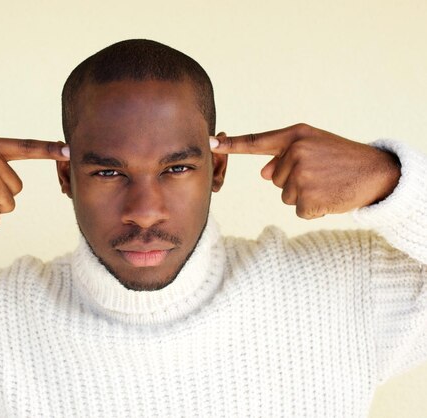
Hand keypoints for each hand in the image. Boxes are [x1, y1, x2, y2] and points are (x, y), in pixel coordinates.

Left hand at [211, 123, 400, 218]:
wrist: (377, 172)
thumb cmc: (343, 158)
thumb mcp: (315, 146)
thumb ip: (286, 155)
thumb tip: (263, 173)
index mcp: (295, 136)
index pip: (257, 142)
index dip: (232, 145)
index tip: (210, 142)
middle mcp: (295, 153)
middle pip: (274, 179)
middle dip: (295, 181)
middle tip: (321, 174)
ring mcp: (302, 176)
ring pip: (286, 196)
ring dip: (305, 195)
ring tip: (327, 183)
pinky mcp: (308, 198)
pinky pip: (299, 209)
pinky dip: (313, 208)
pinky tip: (330, 196)